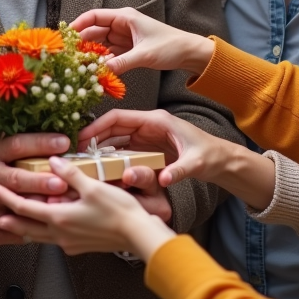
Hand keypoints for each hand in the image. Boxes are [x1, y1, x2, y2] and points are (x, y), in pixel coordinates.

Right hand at [0, 133, 70, 244]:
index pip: (17, 146)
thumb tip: (55, 134)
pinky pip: (17, 232)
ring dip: (42, 209)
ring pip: (19, 210)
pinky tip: (49, 224)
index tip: (63, 143)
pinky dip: (34, 229)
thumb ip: (18, 142)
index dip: (40, 144)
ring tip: (65, 206)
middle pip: (17, 180)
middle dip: (41, 182)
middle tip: (63, 183)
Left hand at [0, 157, 175, 260]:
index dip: (5, 197)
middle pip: (26, 226)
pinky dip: (42, 233)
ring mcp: (69, 242)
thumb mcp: (92, 186)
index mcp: (59, 217)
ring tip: (13, 223)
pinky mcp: (78, 246)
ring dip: (24, 228)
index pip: (23, 207)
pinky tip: (46, 228)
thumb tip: (55, 161)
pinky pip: (53, 240)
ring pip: (39, 236)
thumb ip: (70, 173)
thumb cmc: (119, 211)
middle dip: (9, 218)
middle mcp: (60, 233)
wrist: (138, 235)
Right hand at [69, 8, 214, 76]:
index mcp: (125, 17)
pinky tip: (95, 71)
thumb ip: (122, 63)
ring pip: (100, 44)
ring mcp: (124, 38)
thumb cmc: (170, 46)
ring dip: (91, 54)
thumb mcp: (144, 55)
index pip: (94, 16)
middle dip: (81, 43)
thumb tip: (100, 71)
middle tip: (68, 56)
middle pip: (94, 31)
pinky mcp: (127, 49)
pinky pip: (109, 54)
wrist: (189, 53)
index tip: (66, 36)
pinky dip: (101, 62)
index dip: (78, 24)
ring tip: (78, 65)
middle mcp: (121, 25)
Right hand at [81, 109, 274, 208]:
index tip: (83, 137)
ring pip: (116, 138)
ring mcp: (147, 136)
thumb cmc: (210, 155)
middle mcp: (148, 125)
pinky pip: (123, 149)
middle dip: (94, 137)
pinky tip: (100, 165)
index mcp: (156, 121)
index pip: (120, 118)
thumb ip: (179, 170)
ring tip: (83, 159)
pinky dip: (110, 155)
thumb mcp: (196, 163)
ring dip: (100, 147)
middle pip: (114, 127)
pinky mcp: (148, 147)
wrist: (222, 160)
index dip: (99, 126)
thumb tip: (164, 180)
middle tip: (76, 151)